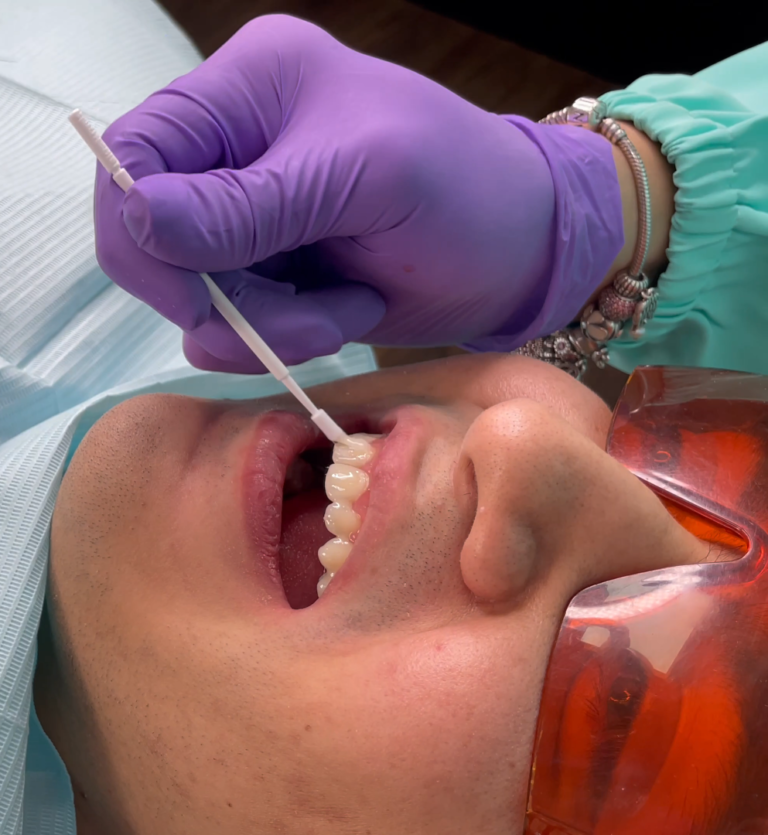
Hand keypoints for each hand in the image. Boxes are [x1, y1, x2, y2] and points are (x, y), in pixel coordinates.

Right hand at [95, 15, 622, 372]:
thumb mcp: (364, 181)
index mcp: (250, 88)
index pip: (138, 153)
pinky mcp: (273, 274)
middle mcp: (238, 149)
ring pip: (196, 296)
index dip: (143, 234)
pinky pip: (232, 328)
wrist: (519, 255)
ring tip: (347, 312)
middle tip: (310, 320)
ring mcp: (252, 219)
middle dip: (227, 301)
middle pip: (155, 240)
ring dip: (267, 327)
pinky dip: (280, 340)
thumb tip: (138, 221)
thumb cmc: (466, 193)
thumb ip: (249, 205)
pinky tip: (346, 315)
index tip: (200, 297)